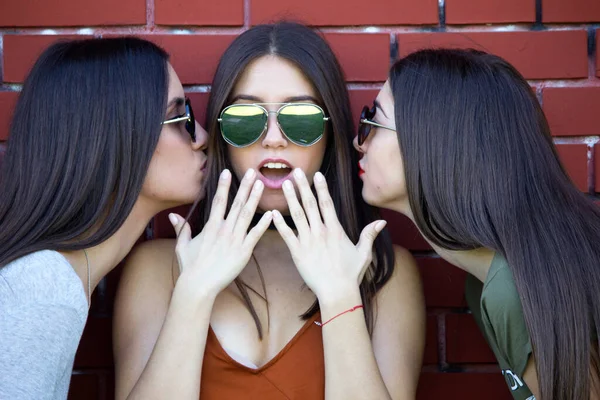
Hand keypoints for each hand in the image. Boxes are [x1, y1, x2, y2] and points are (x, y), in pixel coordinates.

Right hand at [169, 168, 271, 299]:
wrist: (199, 285)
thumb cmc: (190, 266)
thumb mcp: (182, 245)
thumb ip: (181, 228)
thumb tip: (173, 216)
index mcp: (211, 226)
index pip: (218, 201)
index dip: (223, 186)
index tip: (227, 172)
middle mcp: (224, 230)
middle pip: (236, 203)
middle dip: (245, 186)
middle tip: (252, 172)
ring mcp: (235, 240)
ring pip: (247, 215)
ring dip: (255, 199)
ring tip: (262, 184)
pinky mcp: (244, 251)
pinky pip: (256, 235)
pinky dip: (264, 224)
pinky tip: (271, 213)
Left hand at [272, 168, 385, 302]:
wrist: (337, 292)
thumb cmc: (350, 274)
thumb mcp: (363, 253)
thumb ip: (369, 235)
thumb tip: (383, 222)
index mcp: (335, 230)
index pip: (327, 203)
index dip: (321, 188)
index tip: (316, 174)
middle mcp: (320, 232)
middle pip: (310, 204)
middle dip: (302, 186)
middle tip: (295, 172)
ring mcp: (308, 241)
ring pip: (297, 215)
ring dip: (290, 198)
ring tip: (284, 184)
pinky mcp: (298, 252)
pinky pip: (287, 235)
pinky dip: (279, 224)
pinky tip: (272, 213)